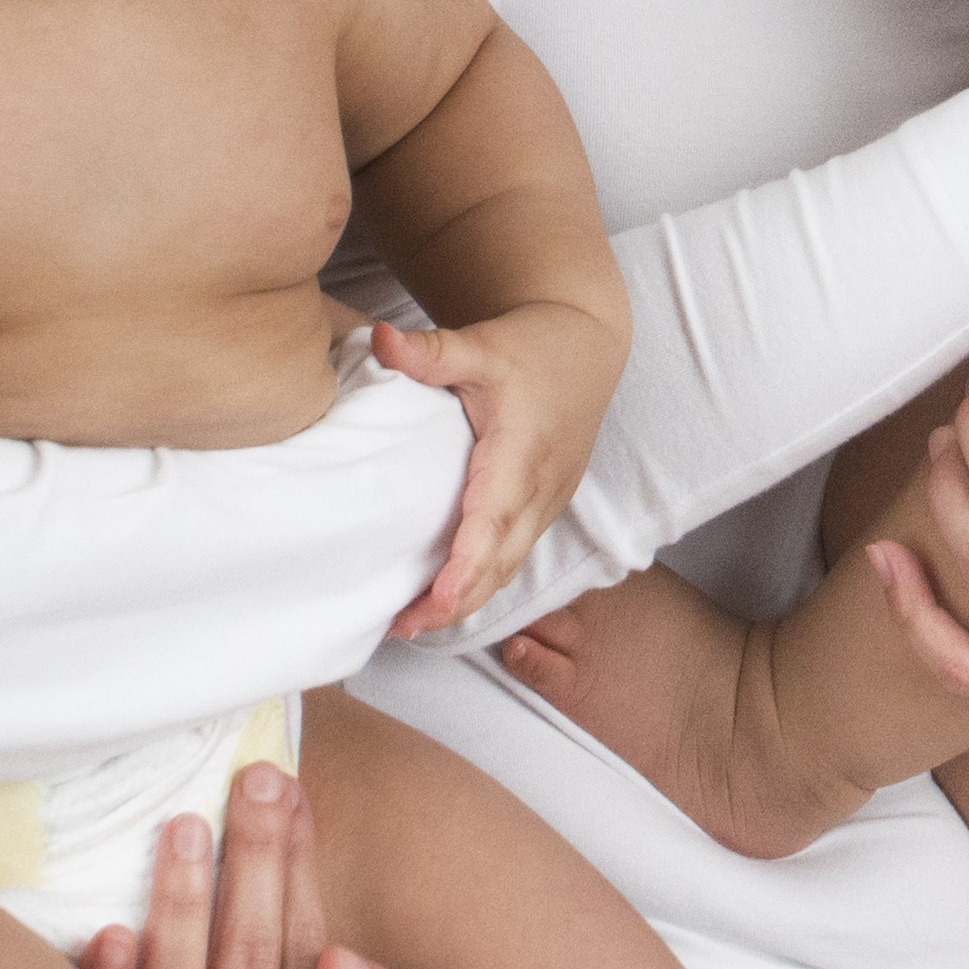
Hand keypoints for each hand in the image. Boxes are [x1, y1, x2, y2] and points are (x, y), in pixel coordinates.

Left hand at [371, 307, 624, 635]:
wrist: (588, 346)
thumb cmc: (532, 346)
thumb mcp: (481, 344)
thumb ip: (431, 351)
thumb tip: (380, 340)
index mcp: (523, 453)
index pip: (494, 520)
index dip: (467, 565)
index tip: (436, 600)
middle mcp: (542, 488)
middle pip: (502, 561)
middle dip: (455, 602)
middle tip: (401, 628)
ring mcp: (549, 502)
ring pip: (510, 565)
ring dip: (466, 599)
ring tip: (411, 623)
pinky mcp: (547, 506)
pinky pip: (515, 554)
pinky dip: (483, 581)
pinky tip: (445, 595)